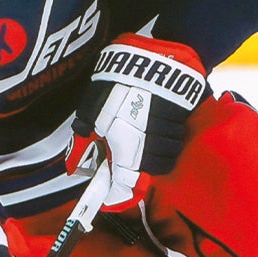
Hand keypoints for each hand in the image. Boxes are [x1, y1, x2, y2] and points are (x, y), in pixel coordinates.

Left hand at [65, 33, 207, 212]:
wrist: (149, 58)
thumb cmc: (115, 85)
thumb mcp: (90, 113)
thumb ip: (83, 141)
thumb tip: (73, 166)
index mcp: (127, 149)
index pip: (127, 187)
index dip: (119, 196)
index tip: (111, 198)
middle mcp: (151, 147)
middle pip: (152, 172)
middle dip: (141, 168)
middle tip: (128, 156)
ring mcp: (171, 133)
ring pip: (168, 154)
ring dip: (157, 150)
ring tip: (144, 134)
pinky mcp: (184, 120)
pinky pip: (178, 136)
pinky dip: (169, 134)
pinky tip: (158, 121)